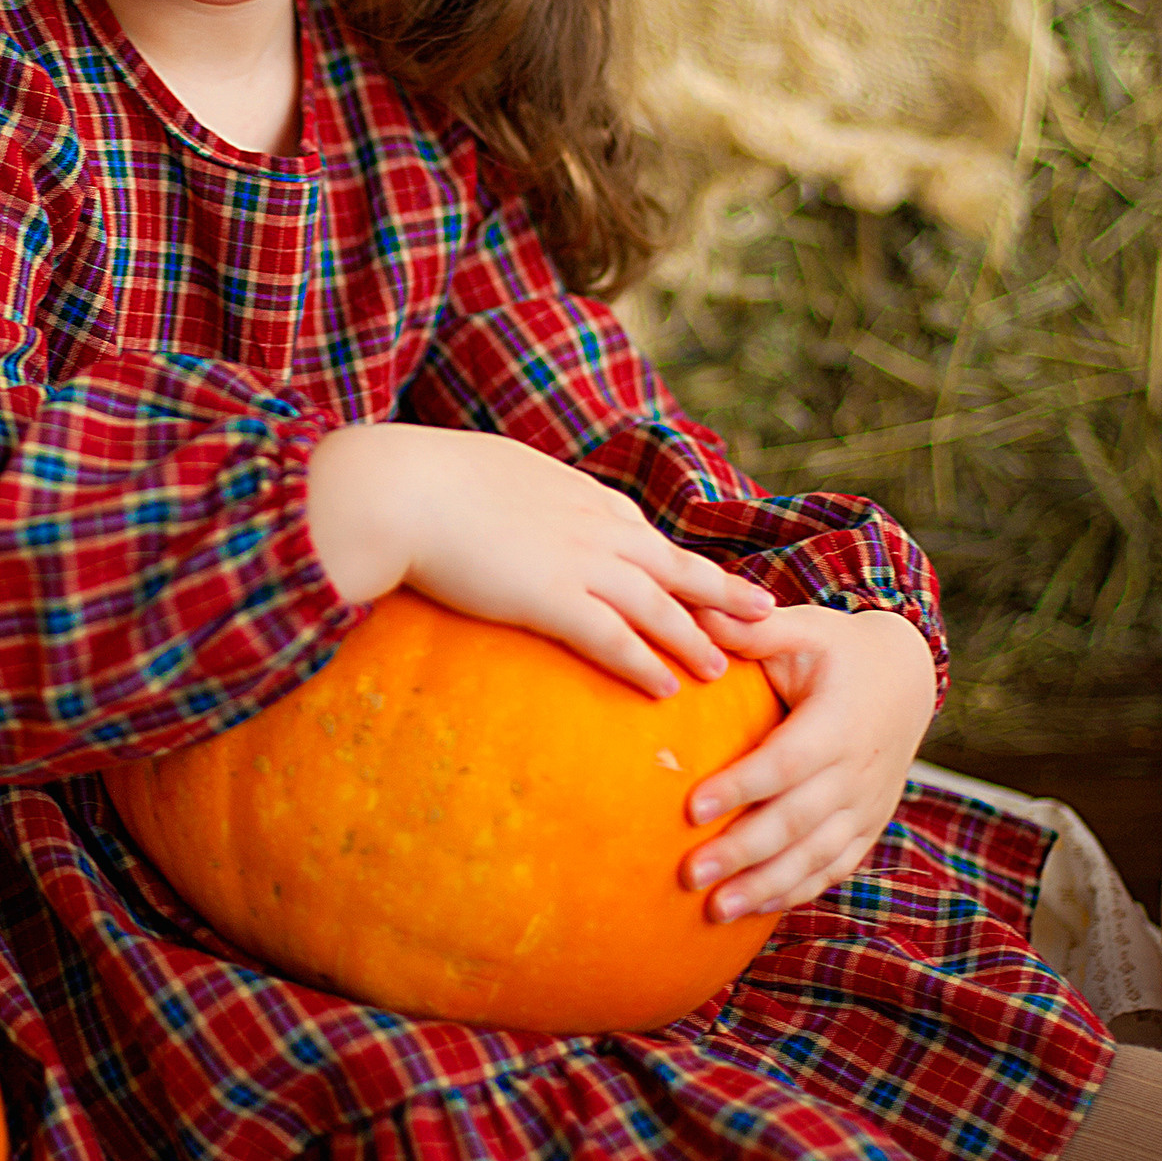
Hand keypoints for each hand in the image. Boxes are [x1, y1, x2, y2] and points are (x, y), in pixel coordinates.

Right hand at [305, 422, 775, 698]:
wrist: (398, 490)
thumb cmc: (421, 480)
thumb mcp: (482, 473)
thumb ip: (507, 497)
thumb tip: (495, 512)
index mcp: (573, 492)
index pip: (641, 532)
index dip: (675, 560)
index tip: (703, 578)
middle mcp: (589, 525)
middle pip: (672, 564)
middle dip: (722, 590)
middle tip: (764, 612)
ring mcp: (576, 561)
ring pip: (656, 605)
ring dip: (694, 637)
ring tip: (722, 667)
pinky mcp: (550, 598)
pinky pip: (612, 638)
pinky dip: (644, 662)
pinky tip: (666, 688)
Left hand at [679, 601, 936, 922]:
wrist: (907, 678)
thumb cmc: (838, 650)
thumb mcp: (804, 629)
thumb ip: (752, 628)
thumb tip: (694, 611)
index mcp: (838, 722)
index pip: (785, 763)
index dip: (741, 787)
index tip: (689, 809)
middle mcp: (857, 772)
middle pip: (796, 821)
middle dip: (742, 853)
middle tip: (688, 875)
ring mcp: (866, 805)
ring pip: (815, 856)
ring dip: (765, 886)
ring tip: (712, 911)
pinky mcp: (867, 825)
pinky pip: (834, 867)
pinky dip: (796, 891)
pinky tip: (752, 909)